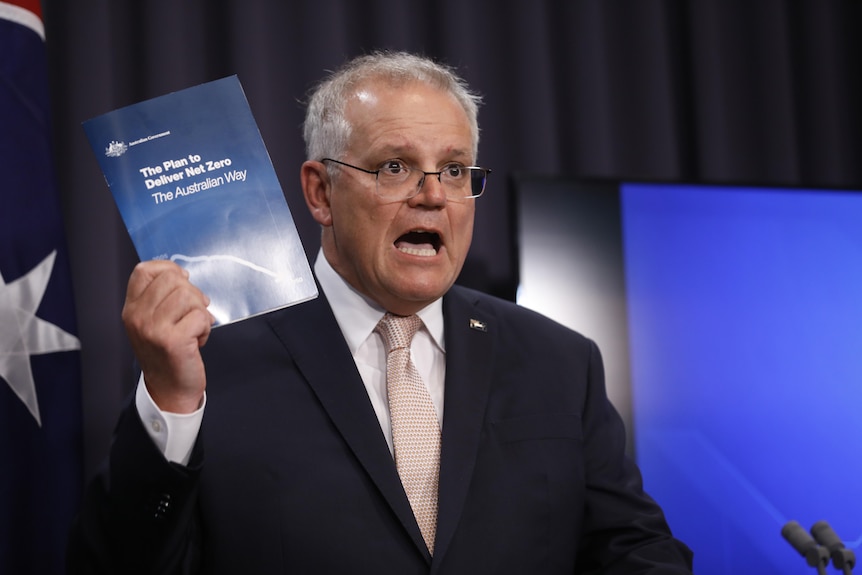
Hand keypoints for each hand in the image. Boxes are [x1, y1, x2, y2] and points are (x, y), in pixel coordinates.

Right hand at [122, 260, 214, 412]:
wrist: (169, 389)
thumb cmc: (167, 353)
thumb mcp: (154, 321)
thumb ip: (163, 297)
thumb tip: (184, 276)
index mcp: (132, 308)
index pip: (144, 270)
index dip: (169, 269)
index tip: (183, 282)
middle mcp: (137, 316)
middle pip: (172, 279)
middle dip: (192, 293)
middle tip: (192, 313)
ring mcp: (153, 328)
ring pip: (188, 296)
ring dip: (199, 312)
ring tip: (193, 329)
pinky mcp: (172, 340)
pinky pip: (200, 316)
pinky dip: (205, 328)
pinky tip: (197, 341)